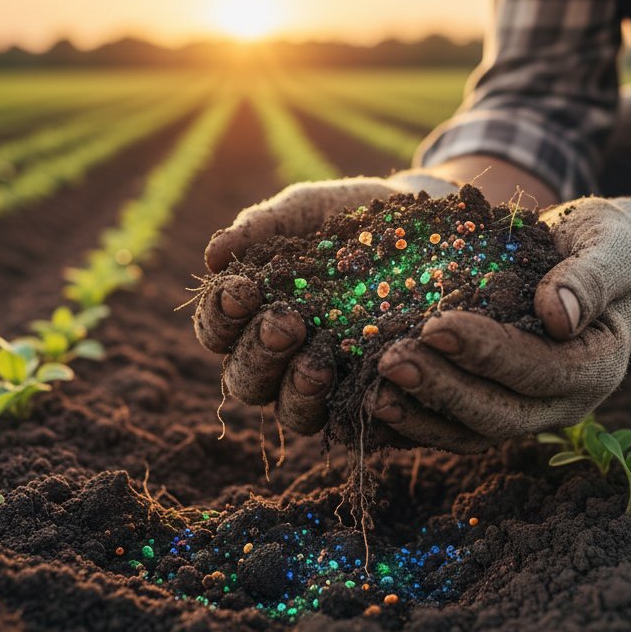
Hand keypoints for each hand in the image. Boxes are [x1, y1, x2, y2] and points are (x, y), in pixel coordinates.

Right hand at [193, 172, 457, 437]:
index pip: (218, 328)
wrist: (416, 219)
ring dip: (297, 391)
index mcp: (250, 315)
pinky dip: (355, 414)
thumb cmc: (343, 216)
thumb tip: (214, 255)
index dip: (220, 314)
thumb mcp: (303, 211)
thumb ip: (260, 228)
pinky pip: (353, 420)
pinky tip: (368, 393)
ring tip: (317, 366)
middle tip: (285, 325)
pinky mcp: (367, 395)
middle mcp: (278, 358)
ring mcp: (323, 381)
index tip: (241, 290)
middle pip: (246, 378)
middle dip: (259, 353)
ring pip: (291, 410)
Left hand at [368, 196, 630, 450]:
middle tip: (389, 360)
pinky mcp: (494, 404)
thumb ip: (589, 277)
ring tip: (370, 392)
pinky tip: (368, 403)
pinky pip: (449, 426)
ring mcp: (526, 411)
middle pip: (498, 414)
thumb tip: (558, 315)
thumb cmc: (607, 247)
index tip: (436, 326)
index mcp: (596, 366)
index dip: (487, 353)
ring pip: (469, 433)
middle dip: (441, 390)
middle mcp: (562, 402)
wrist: (598, 262)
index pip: (539, 370)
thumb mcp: (610, 248)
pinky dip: (410, 422)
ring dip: (418, 415)